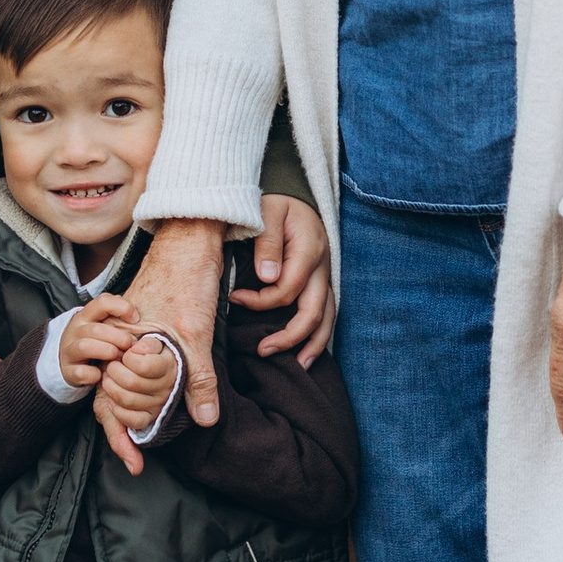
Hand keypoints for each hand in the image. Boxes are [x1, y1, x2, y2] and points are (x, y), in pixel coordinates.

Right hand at [54, 295, 140, 392]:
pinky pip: (81, 372)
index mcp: (86, 315)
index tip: (135, 320)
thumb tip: (133, 312)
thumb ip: (116, 314)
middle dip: (118, 338)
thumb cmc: (92, 340)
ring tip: (118, 357)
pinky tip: (102, 374)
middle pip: (96, 329)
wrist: (67, 361)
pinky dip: (94, 374)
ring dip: (107, 352)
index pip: (102, 302)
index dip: (122, 308)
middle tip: (130, 345)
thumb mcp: (100, 323)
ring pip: (85, 347)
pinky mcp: (68, 370)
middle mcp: (75, 331)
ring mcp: (69, 350)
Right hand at [98, 220, 222, 470]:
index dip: (120, 437)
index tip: (134, 464)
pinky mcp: (144, 327)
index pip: (109, 401)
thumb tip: (205, 419)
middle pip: (111, 397)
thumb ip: (199, 377)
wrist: (188, 237)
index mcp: (124, 346)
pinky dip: (145, 386)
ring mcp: (130, 334)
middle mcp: (120, 342)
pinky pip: (136, 365)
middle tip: (136, 462)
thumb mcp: (197, 332)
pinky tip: (156, 398)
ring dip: (133, 410)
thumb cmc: (187, 280)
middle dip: (122, 431)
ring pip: (122, 382)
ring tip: (142, 438)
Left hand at [247, 195, 333, 364]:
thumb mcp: (267, 212)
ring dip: (313, 344)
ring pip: (328, 317)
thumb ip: (267, 242)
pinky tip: (307, 350)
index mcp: (308, 250)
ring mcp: (326, 276)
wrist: (293, 194)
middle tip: (262, 351)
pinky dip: (319, 334)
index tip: (234, 298)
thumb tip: (267, 277)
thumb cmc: (275, 203)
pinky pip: (328, 313)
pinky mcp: (323, 282)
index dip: (260, 301)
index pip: (287, 289)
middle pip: (314, 311)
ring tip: (298, 367)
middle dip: (290, 336)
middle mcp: (323, 266)